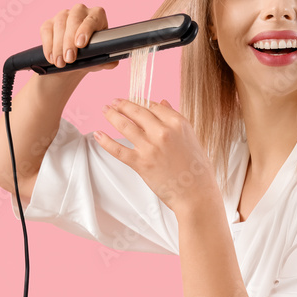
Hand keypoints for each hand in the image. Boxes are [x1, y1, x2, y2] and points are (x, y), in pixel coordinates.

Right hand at [39, 3, 120, 76]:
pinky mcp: (49, 23)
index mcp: (97, 16)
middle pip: (74, 19)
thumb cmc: (90, 57)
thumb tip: (113, 63)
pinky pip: (46, 30)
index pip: (92, 18)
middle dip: (70, 40)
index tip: (81, 44)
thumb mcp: (99, 60)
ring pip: (59, 24)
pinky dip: (48, 45)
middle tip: (70, 59)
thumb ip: (107, 61)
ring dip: (59, 46)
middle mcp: (80, 11)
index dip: (86, 29)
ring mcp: (63, 15)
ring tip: (60, 63)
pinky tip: (51, 58)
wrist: (72, 63)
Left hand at [96, 98, 220, 214]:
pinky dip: (105, 141)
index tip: (133, 102)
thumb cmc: (198, 170)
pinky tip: (98, 134)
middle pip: (137, 112)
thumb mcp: (191, 138)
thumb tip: (163, 102)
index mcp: (178, 123)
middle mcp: (163, 131)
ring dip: (112, 116)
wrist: (197, 194)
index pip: (154, 106)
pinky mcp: (140, 163)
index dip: (141, 102)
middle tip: (114, 102)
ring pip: (124, 126)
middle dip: (122, 105)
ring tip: (105, 111)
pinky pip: (117, 149)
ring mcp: (150, 147)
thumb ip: (175, 120)